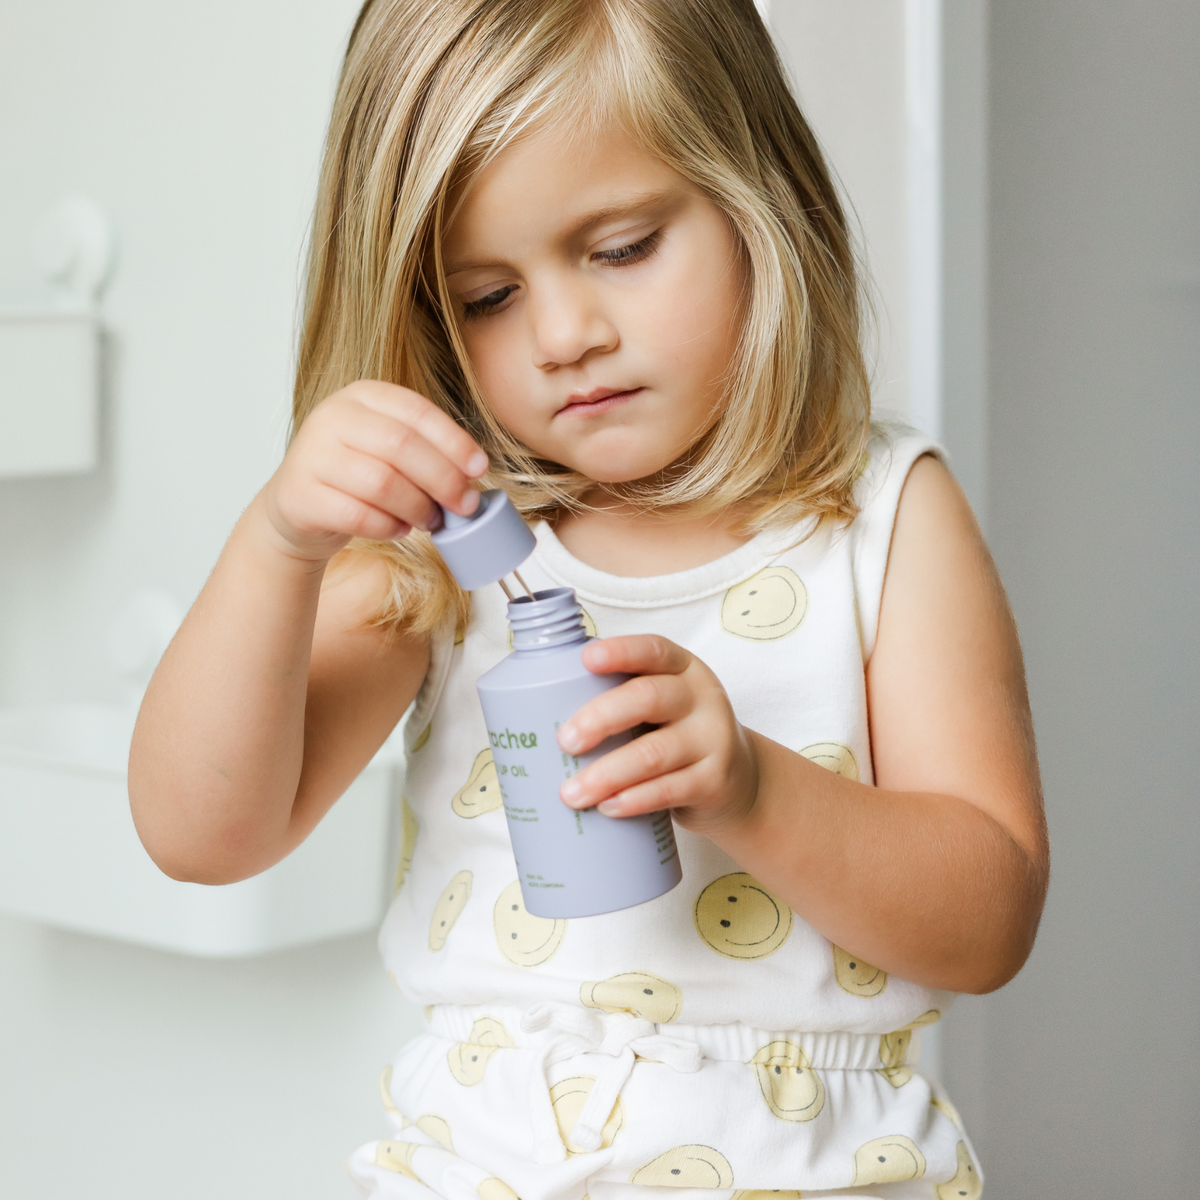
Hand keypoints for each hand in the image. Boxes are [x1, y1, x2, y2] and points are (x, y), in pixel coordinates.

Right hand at [259, 380, 488, 562]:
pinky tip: (400, 529)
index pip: (416, 411)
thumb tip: (474, 473)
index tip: (480, 469)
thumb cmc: (356, 477)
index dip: (454, 441)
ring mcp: (311, 455)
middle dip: (443, 479)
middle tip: (464, 505)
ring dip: (418, 507)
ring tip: (431, 520)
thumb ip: (426, 450)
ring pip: (381, 482)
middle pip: (401, 445)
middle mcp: (332, 417)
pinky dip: (389, 526)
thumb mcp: (388, 448)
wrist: (298, 508)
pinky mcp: (301, 496)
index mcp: (362, 396)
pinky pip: (358, 515)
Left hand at [556, 635, 759, 834]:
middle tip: (564, 741)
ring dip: (606, 774)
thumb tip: (535, 714)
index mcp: (682, 669)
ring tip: (570, 793)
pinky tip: (608, 807)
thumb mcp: (662, 708)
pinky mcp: (714, 780)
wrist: (740, 781)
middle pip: (648, 698)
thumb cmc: (678, 736)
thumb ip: (620, 700)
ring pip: (654, 752)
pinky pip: (669, 789)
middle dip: (600, 718)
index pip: (653, 650)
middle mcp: (702, 697)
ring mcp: (713, 739)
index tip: (586, 660)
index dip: (620, 652)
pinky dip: (633, 800)